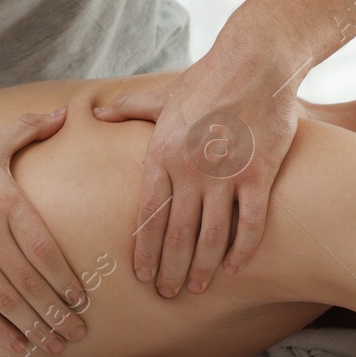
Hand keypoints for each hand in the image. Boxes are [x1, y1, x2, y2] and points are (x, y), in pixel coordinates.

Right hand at [0, 109, 88, 356]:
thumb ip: (31, 128)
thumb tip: (65, 112)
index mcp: (6, 200)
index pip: (45, 250)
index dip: (66, 280)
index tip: (83, 301)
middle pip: (32, 282)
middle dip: (59, 312)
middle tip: (80, 333)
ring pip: (7, 300)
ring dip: (36, 326)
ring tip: (57, 345)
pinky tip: (17, 346)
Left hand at [92, 42, 299, 296]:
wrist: (256, 61)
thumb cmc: (207, 79)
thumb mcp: (161, 95)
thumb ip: (129, 109)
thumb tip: (96, 113)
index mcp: (161, 153)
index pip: (147, 214)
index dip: (144, 249)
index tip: (141, 274)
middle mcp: (190, 168)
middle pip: (176, 233)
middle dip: (169, 269)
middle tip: (166, 294)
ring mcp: (226, 173)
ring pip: (211, 235)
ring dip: (203, 268)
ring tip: (197, 289)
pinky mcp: (259, 174)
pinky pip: (249, 223)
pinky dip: (242, 250)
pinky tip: (235, 268)